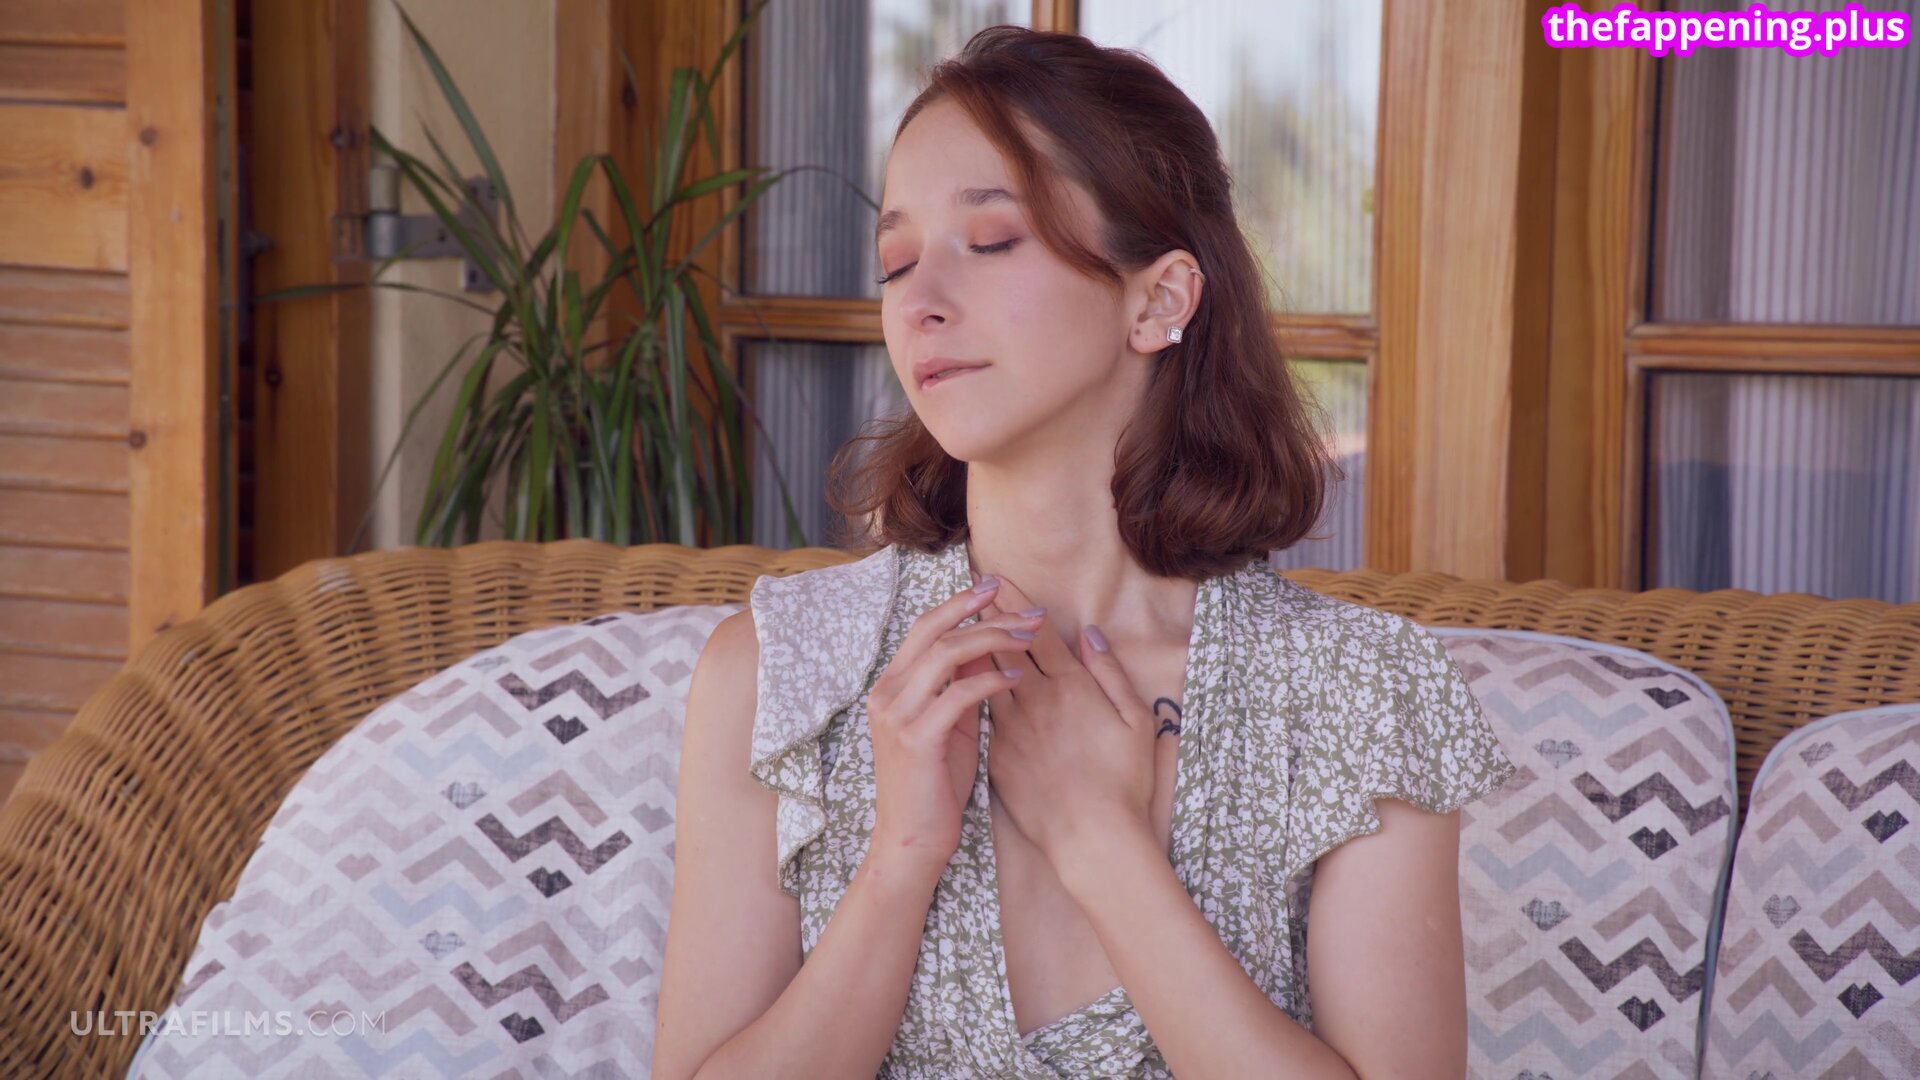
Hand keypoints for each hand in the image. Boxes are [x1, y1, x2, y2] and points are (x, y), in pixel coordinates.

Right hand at [865, 578, 1047, 883]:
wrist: (911, 842)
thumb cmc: (934, 786)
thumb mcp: (949, 726)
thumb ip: (959, 685)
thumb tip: (984, 645)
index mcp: (891, 686)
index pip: (925, 627)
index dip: (961, 603)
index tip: (997, 586)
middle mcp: (887, 693)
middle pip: (935, 630)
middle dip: (982, 611)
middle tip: (1025, 606)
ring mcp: (898, 714)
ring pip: (947, 654)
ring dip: (994, 639)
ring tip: (1030, 637)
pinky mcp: (917, 738)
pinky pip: (959, 694)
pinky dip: (993, 680)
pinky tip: (1020, 678)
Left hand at [979, 576, 1157, 876]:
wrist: (1092, 838)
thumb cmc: (1123, 782)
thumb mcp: (1135, 722)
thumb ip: (1110, 674)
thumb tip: (1090, 636)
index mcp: (1072, 688)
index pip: (1037, 634)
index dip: (1016, 604)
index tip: (999, 581)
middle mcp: (1036, 702)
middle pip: (1003, 647)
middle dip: (987, 615)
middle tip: (970, 589)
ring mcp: (1012, 729)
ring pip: (984, 676)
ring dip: (972, 648)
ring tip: (959, 625)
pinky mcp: (998, 755)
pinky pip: (981, 713)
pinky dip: (969, 688)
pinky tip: (961, 678)